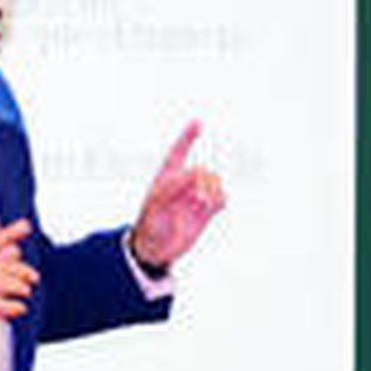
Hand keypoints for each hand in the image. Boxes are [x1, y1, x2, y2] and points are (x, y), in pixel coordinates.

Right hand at [0, 219, 38, 348]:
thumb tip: (15, 251)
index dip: (9, 233)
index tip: (25, 225)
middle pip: (6, 266)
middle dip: (25, 271)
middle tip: (32, 277)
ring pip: (9, 284)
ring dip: (22, 288)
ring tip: (24, 292)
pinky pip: (7, 306)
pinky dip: (17, 307)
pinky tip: (17, 307)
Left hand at [129, 120, 225, 269]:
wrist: (155, 249)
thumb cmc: (149, 223)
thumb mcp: (156, 202)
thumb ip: (175, 184)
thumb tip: (198, 173)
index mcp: (167, 176)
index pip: (178, 151)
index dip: (188, 136)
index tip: (199, 121)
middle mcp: (184, 184)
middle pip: (201, 171)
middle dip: (201, 180)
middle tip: (194, 196)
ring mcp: (196, 197)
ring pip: (214, 184)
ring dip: (211, 191)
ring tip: (199, 203)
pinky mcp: (206, 212)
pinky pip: (221, 199)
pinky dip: (220, 200)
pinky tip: (212, 207)